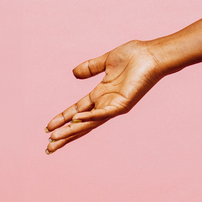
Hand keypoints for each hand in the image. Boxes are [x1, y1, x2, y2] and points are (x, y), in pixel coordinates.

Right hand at [45, 40, 170, 153]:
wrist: (153, 54)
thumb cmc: (135, 56)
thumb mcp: (106, 61)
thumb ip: (90, 67)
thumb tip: (74, 73)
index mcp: (101, 94)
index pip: (77, 111)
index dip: (63, 119)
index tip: (48, 128)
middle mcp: (106, 103)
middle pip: (80, 123)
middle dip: (64, 134)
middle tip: (48, 147)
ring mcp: (115, 105)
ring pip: (89, 122)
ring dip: (72, 131)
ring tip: (55, 139)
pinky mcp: (123, 104)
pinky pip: (103, 113)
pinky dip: (90, 117)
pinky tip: (76, 121)